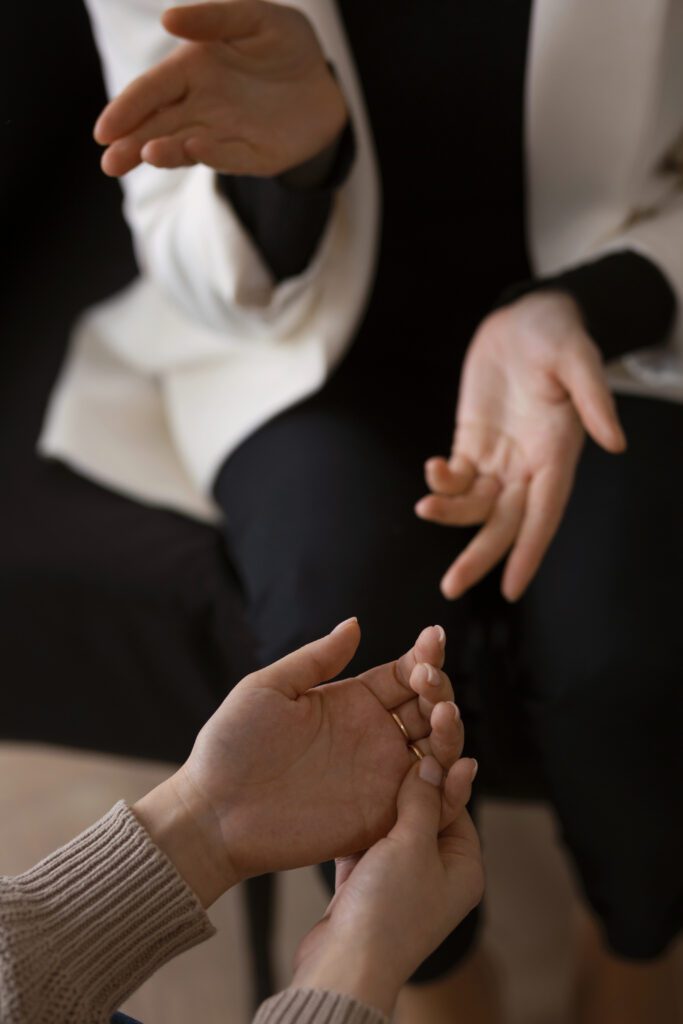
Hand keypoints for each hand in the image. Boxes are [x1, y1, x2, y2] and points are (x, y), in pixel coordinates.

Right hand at [94, 0, 347, 177]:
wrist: (325, 85)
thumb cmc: (285, 46)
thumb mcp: (256, 19)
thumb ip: (215, 18)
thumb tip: (168, 20)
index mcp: (191, 70)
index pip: (151, 91)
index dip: (127, 109)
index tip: (104, 130)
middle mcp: (199, 106)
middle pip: (157, 127)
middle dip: (132, 144)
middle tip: (110, 161)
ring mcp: (222, 135)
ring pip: (185, 147)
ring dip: (165, 153)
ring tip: (146, 155)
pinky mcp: (250, 157)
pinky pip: (227, 157)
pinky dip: (211, 154)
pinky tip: (195, 147)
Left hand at [134, 620, 463, 905]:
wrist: (213, 813)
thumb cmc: (231, 746)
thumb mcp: (268, 688)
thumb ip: (315, 659)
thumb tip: (354, 623)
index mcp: (351, 702)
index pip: (404, 673)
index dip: (425, 655)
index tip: (433, 639)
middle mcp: (373, 736)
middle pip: (429, 707)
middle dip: (440, 688)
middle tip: (428, 679)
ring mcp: (380, 776)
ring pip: (437, 749)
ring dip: (449, 728)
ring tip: (441, 714)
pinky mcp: (381, 816)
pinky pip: (429, 798)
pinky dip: (451, 781)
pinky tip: (454, 761)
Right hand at [291, 755, 481, 1015]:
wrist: (343, 966)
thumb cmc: (388, 915)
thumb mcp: (412, 846)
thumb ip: (422, 800)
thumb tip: (432, 763)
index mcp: (463, 866)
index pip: (457, 803)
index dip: (441, 769)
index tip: (427, 737)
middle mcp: (436, 872)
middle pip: (426, 810)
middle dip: (409, 780)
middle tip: (398, 743)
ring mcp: (402, 878)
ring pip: (394, 823)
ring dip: (381, 798)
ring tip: (369, 761)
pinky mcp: (369, 884)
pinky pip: (368, 841)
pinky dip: (358, 821)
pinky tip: (346, 795)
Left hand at [415, 292, 626, 600]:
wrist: (525, 314)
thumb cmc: (557, 334)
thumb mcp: (578, 359)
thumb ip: (594, 400)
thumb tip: (616, 443)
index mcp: (558, 453)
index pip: (545, 513)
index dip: (529, 551)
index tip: (512, 587)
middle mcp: (529, 464)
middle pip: (504, 522)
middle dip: (478, 554)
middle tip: (450, 587)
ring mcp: (499, 456)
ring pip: (475, 505)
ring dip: (451, 514)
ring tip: (426, 506)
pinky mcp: (472, 441)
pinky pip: (457, 476)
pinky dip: (442, 482)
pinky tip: (431, 474)